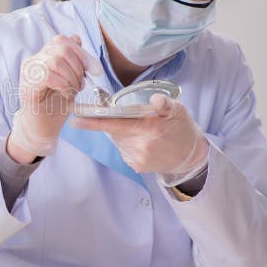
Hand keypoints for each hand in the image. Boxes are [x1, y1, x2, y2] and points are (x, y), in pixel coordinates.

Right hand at [9, 35, 97, 159]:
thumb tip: (77, 38)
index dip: (81, 52)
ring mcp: (27, 73)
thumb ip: (72, 60)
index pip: (62, 41)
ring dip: (71, 77)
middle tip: (81, 85)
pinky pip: (48, 76)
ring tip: (73, 91)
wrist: (41, 129)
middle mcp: (32, 61)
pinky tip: (66, 94)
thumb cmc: (54, 106)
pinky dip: (63, 85)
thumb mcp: (69, 79)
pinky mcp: (27, 87)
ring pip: (55, 61)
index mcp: (42, 56)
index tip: (95, 70)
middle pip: (61, 49)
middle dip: (79, 67)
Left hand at [71, 93, 207, 178]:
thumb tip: (156, 100)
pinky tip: (142, 141)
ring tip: (140, 130)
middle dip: (113, 122)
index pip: (115, 123)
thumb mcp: (178, 110)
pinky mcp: (137, 166)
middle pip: (113, 130)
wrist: (190, 156)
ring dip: (122, 133)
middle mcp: (142, 145)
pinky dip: (127, 143)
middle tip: (128, 118)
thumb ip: (164, 104)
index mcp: (150, 127)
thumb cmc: (182, 128)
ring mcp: (138, 158)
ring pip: (117, 139)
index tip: (76, 119)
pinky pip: (123, 149)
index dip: (93, 121)